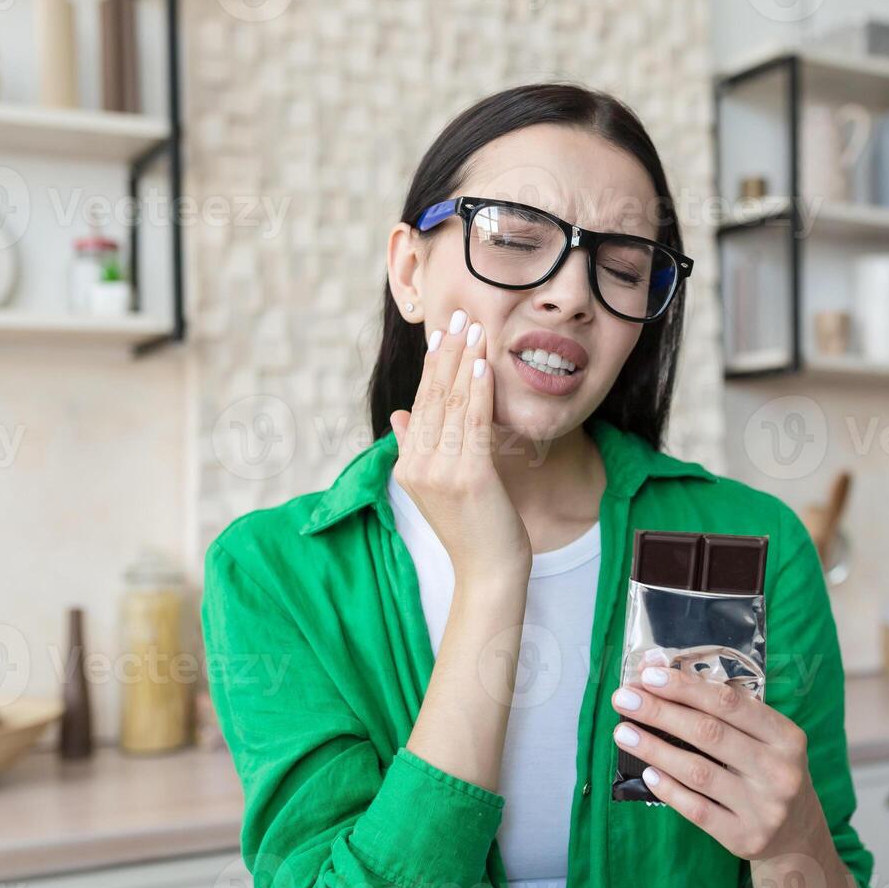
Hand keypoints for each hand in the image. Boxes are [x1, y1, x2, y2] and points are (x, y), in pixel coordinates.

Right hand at [389, 308, 530, 584]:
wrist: (489, 573)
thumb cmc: (473, 530)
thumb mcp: (439, 486)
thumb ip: (416, 448)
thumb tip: (399, 415)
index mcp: (407, 466)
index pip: (420, 406)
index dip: (433, 367)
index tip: (443, 332)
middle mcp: (417, 466)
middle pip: (433, 398)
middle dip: (447, 353)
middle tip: (458, 314)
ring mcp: (440, 471)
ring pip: (452, 405)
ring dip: (464, 361)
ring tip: (474, 328)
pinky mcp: (468, 475)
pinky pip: (474, 422)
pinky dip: (479, 390)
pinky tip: (484, 364)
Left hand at [610, 658, 826, 862]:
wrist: (798, 835)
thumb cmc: (770, 772)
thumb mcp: (766, 739)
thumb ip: (723, 712)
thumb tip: (658, 676)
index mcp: (786, 737)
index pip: (729, 703)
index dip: (686, 687)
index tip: (648, 676)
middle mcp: (779, 771)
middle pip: (709, 733)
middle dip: (660, 712)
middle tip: (623, 698)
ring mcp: (763, 808)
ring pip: (698, 771)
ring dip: (655, 749)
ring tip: (623, 732)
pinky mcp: (745, 837)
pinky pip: (697, 810)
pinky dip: (669, 789)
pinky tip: (648, 773)